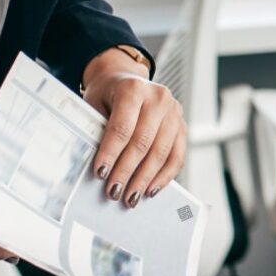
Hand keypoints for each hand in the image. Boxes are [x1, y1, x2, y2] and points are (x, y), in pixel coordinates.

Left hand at [82, 51, 185, 205]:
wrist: (124, 78)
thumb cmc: (106, 94)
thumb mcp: (94, 104)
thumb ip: (95, 129)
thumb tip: (93, 166)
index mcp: (133, 88)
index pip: (122, 127)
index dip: (111, 153)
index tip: (100, 174)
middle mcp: (158, 98)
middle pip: (143, 142)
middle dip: (127, 172)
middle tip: (114, 192)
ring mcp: (174, 111)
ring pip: (161, 152)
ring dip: (145, 179)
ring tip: (131, 197)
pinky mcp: (182, 125)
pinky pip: (177, 156)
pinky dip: (164, 176)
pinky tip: (150, 189)